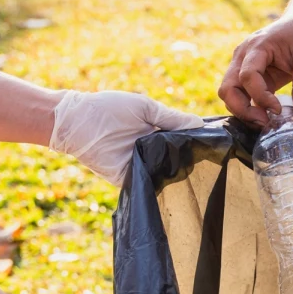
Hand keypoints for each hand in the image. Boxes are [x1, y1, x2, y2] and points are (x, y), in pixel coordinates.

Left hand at [49, 91, 202, 184]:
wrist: (78, 122)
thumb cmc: (110, 108)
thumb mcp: (145, 108)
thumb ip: (172, 118)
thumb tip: (199, 123)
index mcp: (156, 134)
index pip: (181, 142)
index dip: (195, 144)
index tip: (214, 146)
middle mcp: (151, 152)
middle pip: (176, 160)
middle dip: (190, 161)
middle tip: (210, 162)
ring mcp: (141, 166)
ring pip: (165, 174)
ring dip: (177, 173)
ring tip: (196, 172)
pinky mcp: (129, 179)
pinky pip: (148, 185)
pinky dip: (159, 184)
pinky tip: (174, 182)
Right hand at [218, 13, 292, 124]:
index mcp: (257, 46)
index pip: (248, 75)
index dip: (260, 97)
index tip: (278, 110)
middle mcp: (242, 55)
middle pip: (228, 88)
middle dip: (243, 109)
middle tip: (265, 122)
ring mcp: (239, 65)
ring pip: (228, 94)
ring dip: (243, 111)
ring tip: (265, 122)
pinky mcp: (244, 76)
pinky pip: (238, 95)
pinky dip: (247, 108)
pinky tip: (264, 116)